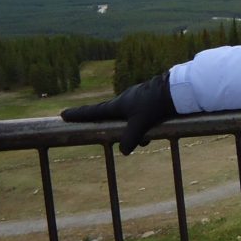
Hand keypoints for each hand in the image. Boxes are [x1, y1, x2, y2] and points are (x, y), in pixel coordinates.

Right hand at [61, 72, 176, 154]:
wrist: (177, 90)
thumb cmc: (155, 105)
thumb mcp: (140, 124)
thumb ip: (130, 138)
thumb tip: (123, 151)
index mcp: (118, 105)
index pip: (94, 111)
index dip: (79, 114)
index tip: (63, 114)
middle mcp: (125, 100)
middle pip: (113, 117)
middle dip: (112, 127)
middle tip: (102, 130)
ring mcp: (138, 99)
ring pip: (130, 120)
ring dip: (135, 132)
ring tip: (146, 140)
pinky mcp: (150, 100)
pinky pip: (142, 116)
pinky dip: (145, 126)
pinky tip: (154, 133)